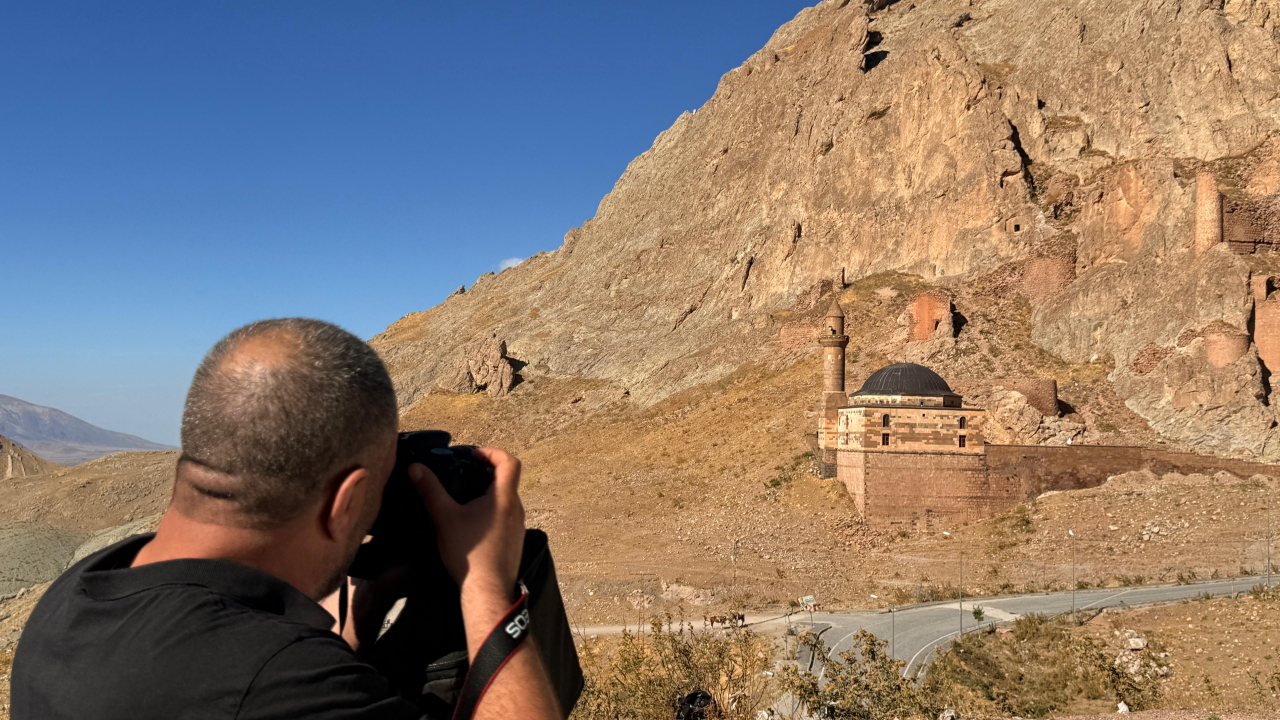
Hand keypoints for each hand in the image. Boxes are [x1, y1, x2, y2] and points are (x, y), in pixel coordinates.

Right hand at [410, 447, 525, 602]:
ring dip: (489, 494)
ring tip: (465, 500)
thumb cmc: (470, 553)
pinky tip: (472, 525)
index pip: (509, 462)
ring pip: (506, 501)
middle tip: (464, 475)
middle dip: (486, 473)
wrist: (488, 591)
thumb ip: (430, 491)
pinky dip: (492, 513)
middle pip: (508, 480)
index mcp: (504, 498)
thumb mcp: (445, 517)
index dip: (492, 453)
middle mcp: (517, 509)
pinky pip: (506, 518)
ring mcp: (518, 527)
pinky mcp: (514, 542)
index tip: (473, 456)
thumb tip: (415, 468)